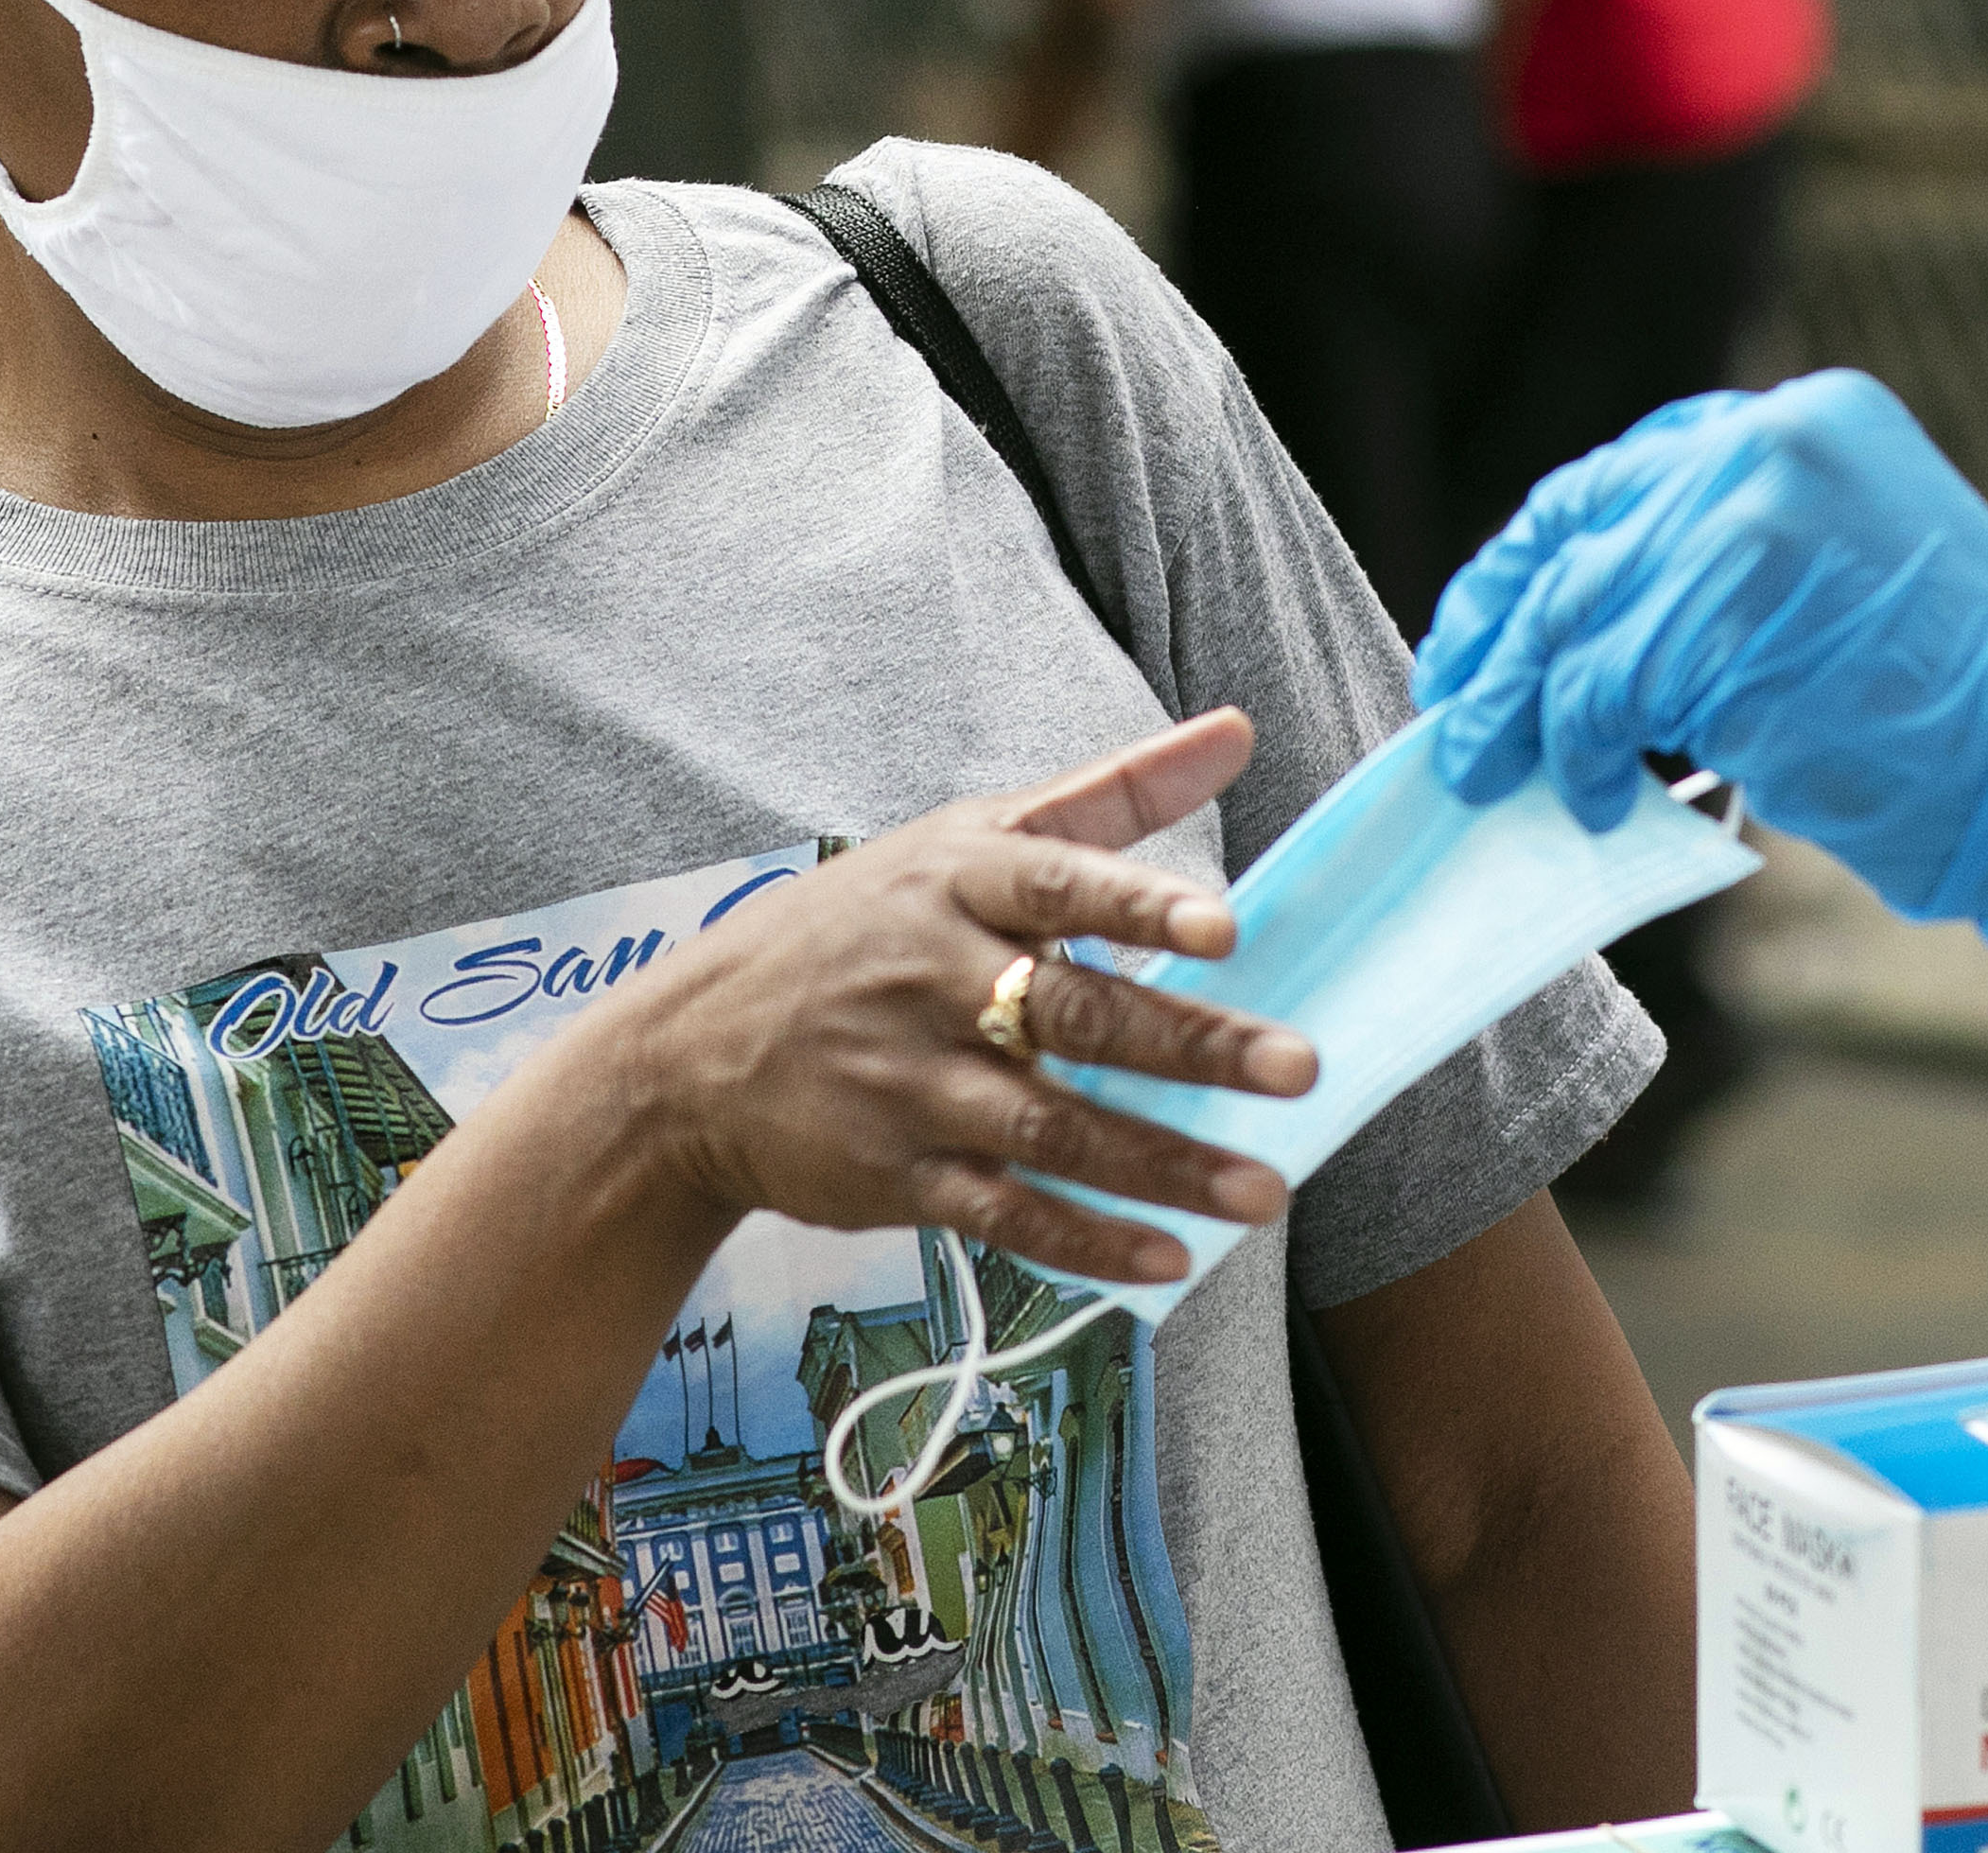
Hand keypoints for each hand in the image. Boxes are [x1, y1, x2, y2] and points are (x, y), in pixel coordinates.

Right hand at [587, 712, 1320, 1288]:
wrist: (689, 1055)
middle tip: (1297, 1069)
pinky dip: (1087, 1240)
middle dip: (1189, 1046)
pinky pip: (1005, 1212)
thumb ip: (1110, 797)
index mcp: (954, 883)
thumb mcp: (966, 839)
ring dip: (1163, 1164)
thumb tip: (1237, 730)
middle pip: (1072, 1014)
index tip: (1225, 930)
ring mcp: (911, 1084)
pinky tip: (1169, 1257)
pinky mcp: (896, 1175)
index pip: (1054, 883)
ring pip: (1052, 1128)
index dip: (1138, 906)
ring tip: (1264, 1190)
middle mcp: (931, 979)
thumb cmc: (861, 927)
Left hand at [1414, 371, 1987, 1017]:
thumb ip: (1729, 563)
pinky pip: (1600, 685)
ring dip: (1520, 704)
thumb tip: (1589, 621)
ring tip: (1495, 770)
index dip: (1545, 553)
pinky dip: (1574, 749)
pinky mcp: (1726, 616)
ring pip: (1574, 610)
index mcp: (1806, 420)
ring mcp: (1747, 521)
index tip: (1492, 619)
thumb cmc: (1959, 711)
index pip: (1627, 474)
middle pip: (1578, 523)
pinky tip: (1591, 797)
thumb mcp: (1842, 578)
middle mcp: (1771, 443)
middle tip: (1459, 698)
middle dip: (1500, 619)